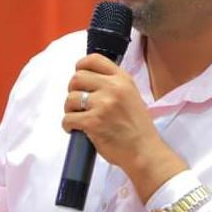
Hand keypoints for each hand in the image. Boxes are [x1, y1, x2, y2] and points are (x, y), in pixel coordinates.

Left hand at [62, 54, 186, 202]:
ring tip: (78, 117)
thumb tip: (89, 79)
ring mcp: (102, 104)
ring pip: (70, 98)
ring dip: (69, 109)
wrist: (144, 151)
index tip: (79, 73)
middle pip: (77, 78)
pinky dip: (68, 125)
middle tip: (78, 102)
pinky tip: (75, 129)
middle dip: (73, 90)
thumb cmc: (138, 127)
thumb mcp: (131, 95)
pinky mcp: (93, 122)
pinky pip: (68, 118)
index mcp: (122, 79)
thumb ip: (113, 84)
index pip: (94, 59)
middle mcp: (112, 88)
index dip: (81, 66)